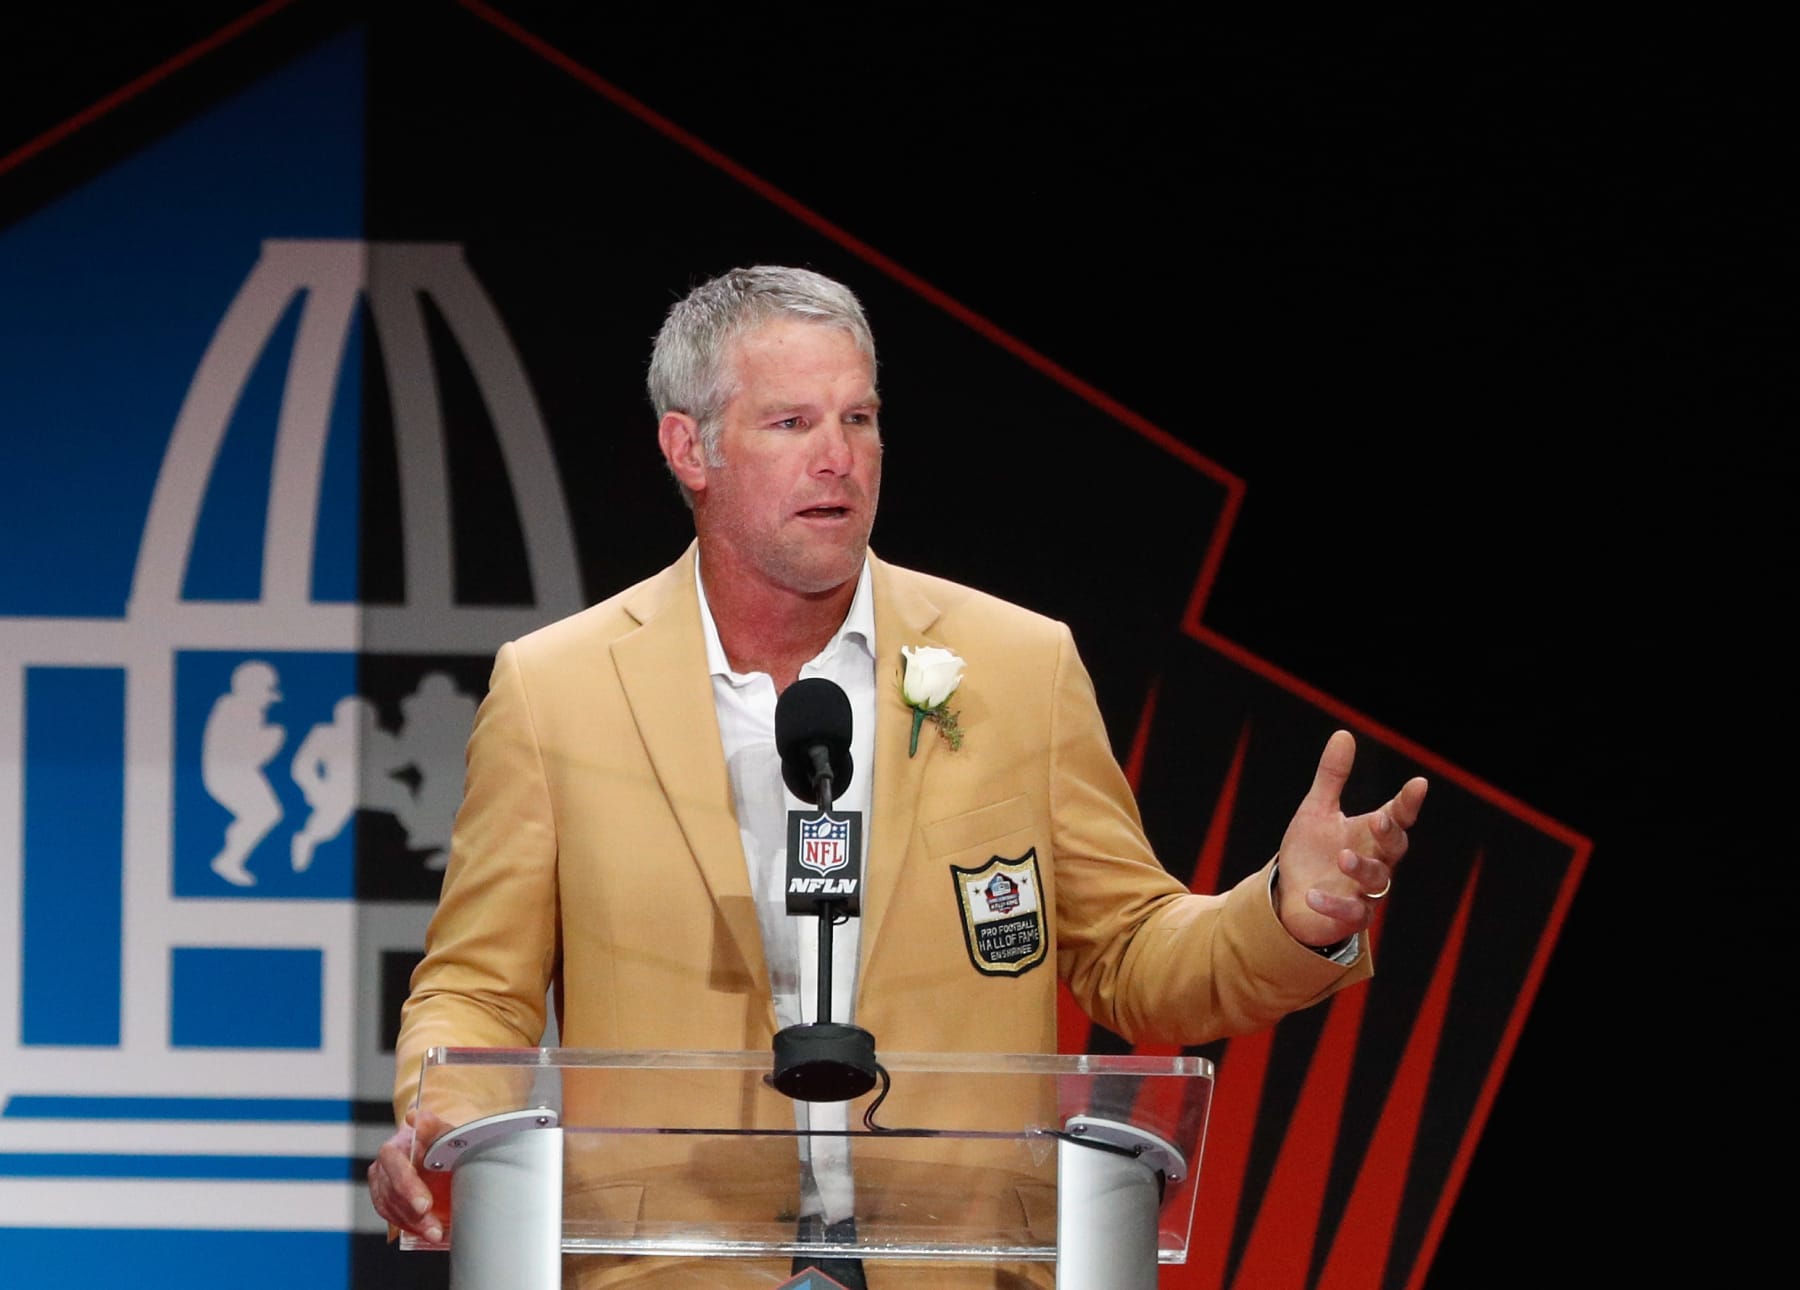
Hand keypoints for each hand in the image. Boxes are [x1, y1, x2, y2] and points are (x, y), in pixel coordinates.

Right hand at [367, 1106, 451, 1242]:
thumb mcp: (443, 1132)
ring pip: (390, 1208)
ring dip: (413, 1225)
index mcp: (394, 1148)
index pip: (395, 1166)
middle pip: (391, 1193)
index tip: (425, 1205)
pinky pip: (392, 1217)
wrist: (435, 1152)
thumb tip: (414, 1116)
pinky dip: (408, 1226)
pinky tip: (424, 1233)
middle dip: (413, 1213)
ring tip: (435, 1235)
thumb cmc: (439, 1142)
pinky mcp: (385, 1200)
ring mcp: (381, 1185)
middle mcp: (382, 1167)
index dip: (408, 1187)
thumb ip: (433, 1126)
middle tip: (434, 1229)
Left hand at [1275, 730, 1427, 946]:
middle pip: (1395, 848)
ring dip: (1362, 868)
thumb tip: (1344, 733)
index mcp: (1371, 834)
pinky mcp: (1352, 917)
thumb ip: (1332, 776)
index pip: (1398, 815)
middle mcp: (1376, 861)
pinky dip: (1333, 904)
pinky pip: (1350, 912)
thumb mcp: (1317, 810)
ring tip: (1342, 857)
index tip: (1418, 784)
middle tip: (1379, 819)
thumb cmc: (1311, 852)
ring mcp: (1367, 891)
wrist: (1289, 895)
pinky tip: (1312, 895)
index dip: (1408, 802)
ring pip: (1378, 881)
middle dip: (1389, 834)